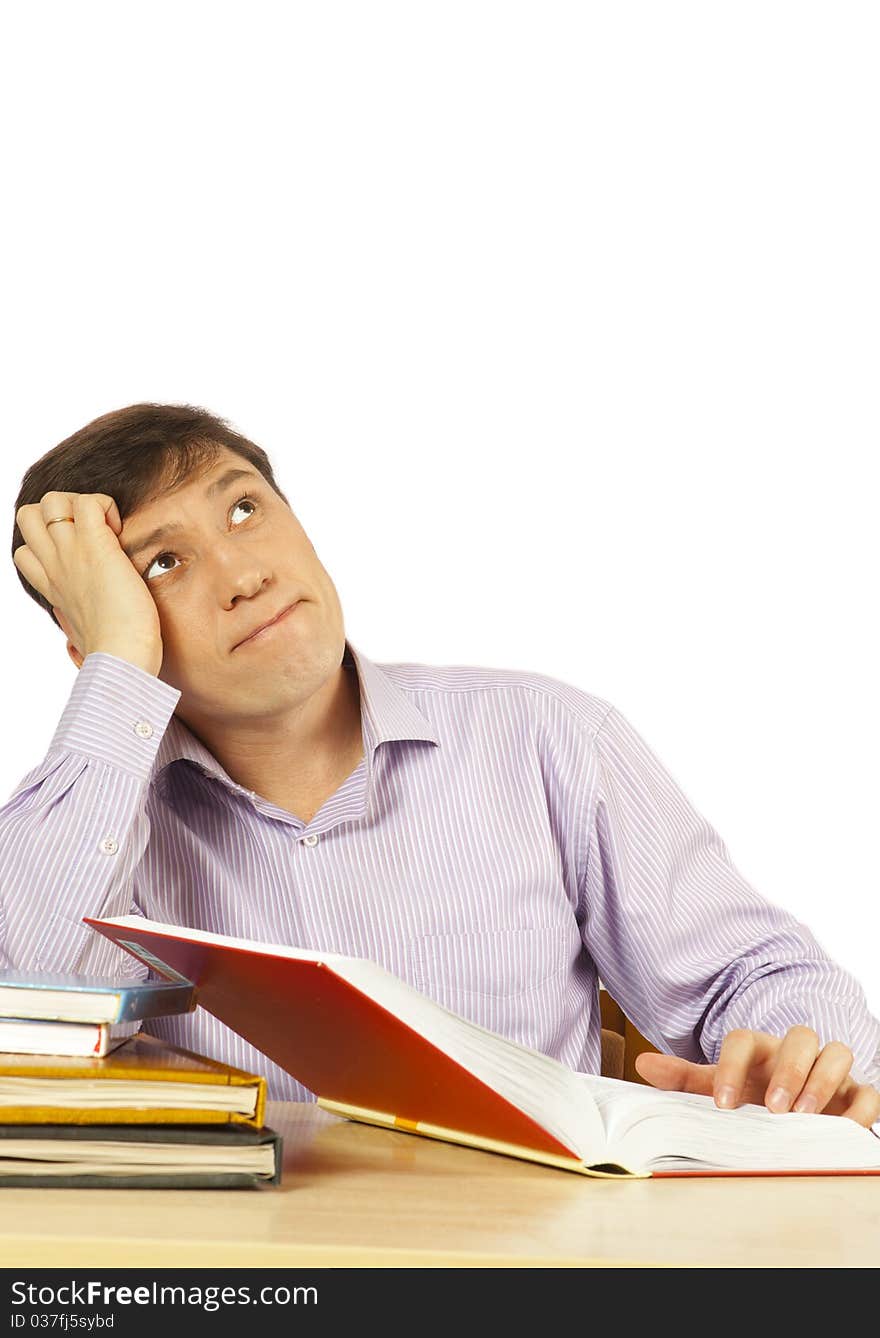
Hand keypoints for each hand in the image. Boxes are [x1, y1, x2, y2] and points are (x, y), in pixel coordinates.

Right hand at [14, 491, 163, 675]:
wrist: (120, 658)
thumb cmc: (111, 655)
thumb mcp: (81, 640)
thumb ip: (73, 632)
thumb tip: (71, 646)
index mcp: (52, 588)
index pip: (26, 553)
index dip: (47, 544)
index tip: (79, 558)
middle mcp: (55, 566)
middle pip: (28, 515)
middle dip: (58, 512)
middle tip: (91, 533)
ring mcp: (71, 552)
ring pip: (52, 500)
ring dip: (79, 503)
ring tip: (106, 528)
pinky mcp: (96, 545)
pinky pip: (89, 502)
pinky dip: (105, 506)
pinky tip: (119, 530)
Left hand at [634, 1026, 879, 1127]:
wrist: (795, 1107)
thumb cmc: (755, 1093)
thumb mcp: (721, 1087)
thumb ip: (686, 1079)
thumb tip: (643, 1066)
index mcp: (759, 1048)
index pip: (744, 1039)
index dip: (732, 1067)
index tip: (722, 1105)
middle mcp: (796, 1052)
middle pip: (800, 1037)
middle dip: (788, 1069)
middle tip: (774, 1107)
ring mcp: (830, 1071)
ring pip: (837, 1053)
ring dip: (822, 1081)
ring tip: (805, 1116)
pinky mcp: (856, 1094)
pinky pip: (869, 1091)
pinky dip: (861, 1108)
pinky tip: (844, 1129)